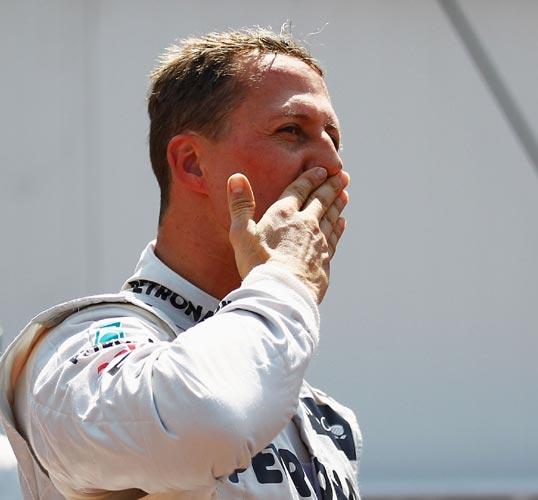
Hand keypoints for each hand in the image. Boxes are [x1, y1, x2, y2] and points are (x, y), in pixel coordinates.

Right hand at [227, 167, 348, 302]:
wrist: (282, 292)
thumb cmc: (258, 263)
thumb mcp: (241, 233)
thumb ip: (240, 205)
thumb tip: (236, 178)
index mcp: (284, 214)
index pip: (300, 190)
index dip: (311, 178)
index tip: (322, 169)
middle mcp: (306, 223)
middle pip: (321, 200)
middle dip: (331, 186)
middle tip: (341, 176)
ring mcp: (318, 241)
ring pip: (332, 217)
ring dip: (338, 204)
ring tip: (344, 194)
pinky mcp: (325, 259)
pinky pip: (334, 238)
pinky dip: (339, 228)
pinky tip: (342, 223)